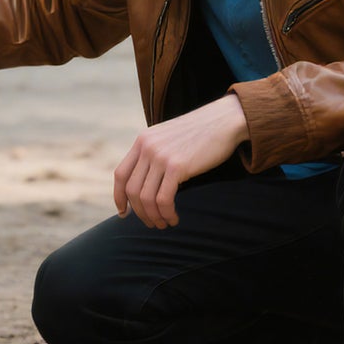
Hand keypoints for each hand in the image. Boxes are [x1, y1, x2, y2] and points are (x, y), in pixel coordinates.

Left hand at [113, 95, 249, 228]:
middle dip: (139, 212)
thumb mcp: (168, 139)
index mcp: (142, 141)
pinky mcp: (177, 166)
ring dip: (154, 216)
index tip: (124, 213)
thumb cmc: (200, 133)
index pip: (120, 174)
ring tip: (164, 224)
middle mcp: (146, 148)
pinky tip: (174, 218)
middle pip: (132, 190)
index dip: (119, 196)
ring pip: (146, 198)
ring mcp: (160, 157)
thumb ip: (154, 154)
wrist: (224, 120)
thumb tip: (147, 182)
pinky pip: (163, 199)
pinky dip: (166, 213)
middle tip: (151, 223)